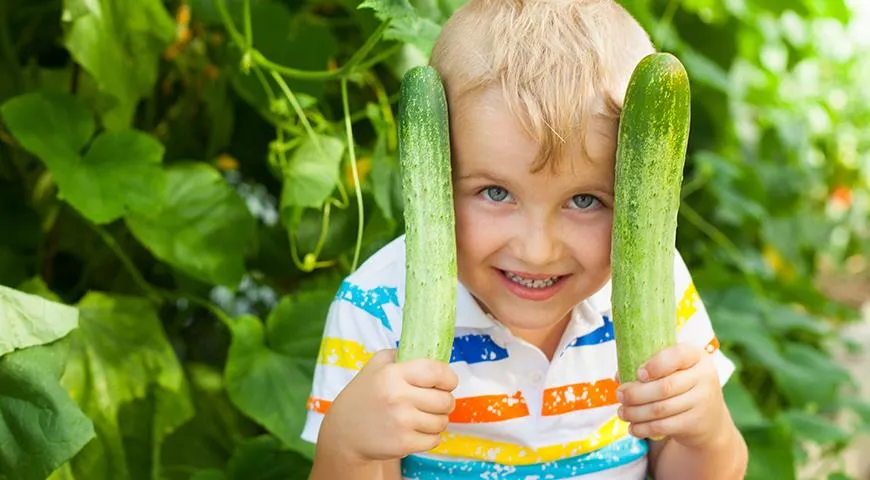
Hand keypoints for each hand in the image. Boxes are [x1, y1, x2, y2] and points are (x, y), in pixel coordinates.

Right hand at [318, 348, 457, 462]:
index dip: (449, 377)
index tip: (448, 382)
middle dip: (446, 401)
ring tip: (423, 416)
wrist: (344, 432)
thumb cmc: (365, 395)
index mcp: (392, 374)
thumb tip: (433, 354)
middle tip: (436, 401)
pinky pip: (435, 440)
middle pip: (445, 400)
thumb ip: (403, 355)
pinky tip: (416, 430)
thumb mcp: (376, 365)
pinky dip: (430, 436)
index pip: (436, 371)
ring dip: (438, 419)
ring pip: (442, 421)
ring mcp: (401, 423)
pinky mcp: (403, 444)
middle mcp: (398, 398)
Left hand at [615, 342, 725, 447]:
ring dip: (635, 412)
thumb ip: (650, 367)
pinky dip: (644, 428)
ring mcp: (702, 401)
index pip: (678, 355)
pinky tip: (632, 428)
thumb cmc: (682, 384)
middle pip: (664, 387)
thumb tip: (619, 376)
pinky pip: (664, 426)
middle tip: (619, 395)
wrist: (709, 415)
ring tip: (622, 412)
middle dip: (636, 393)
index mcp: (697, 355)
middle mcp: (704, 377)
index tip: (638, 373)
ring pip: (661, 409)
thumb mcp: (674, 369)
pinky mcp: (695, 423)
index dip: (655, 365)